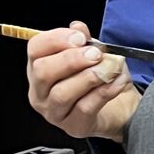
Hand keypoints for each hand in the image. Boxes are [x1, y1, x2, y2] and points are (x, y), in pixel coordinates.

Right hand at [27, 21, 139, 141]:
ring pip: (62, 93)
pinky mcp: (73, 126)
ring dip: (89, 77)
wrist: (118, 107)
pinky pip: (85, 108)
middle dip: (71, 59)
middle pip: (43, 72)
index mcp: (38, 68)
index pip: (35, 49)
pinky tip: (117, 81)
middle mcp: (40, 92)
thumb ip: (84, 41)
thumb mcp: (93, 54)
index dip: (56, 39)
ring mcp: (54, 112)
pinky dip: (105, 91)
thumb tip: (77, 27)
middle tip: (95, 54)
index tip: (81, 37)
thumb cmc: (99, 79)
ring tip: (108, 68)